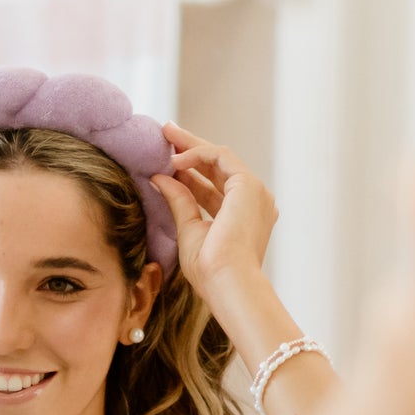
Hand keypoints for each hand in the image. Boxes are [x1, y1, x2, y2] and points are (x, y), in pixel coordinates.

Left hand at [150, 123, 277, 306]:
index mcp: (242, 216)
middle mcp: (253, 202)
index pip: (212, 187)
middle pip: (217, 167)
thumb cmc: (210, 268)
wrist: (228, 281)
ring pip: (220, 157)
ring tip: (165, 135)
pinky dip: (197, 153)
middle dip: (190, 149)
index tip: (166, 162)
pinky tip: (175, 159)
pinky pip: (221, 157)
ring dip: (192, 145)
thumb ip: (178, 202)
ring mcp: (255, 192)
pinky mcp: (249, 184)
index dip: (189, 172)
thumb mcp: (188, 230)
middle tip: (166, 133)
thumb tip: (159, 178)